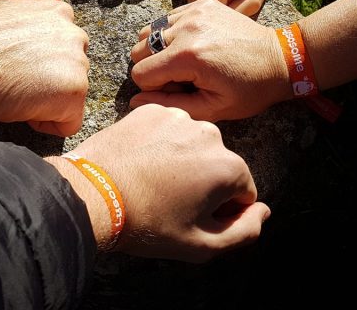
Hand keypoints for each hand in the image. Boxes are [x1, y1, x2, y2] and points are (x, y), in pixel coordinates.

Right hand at [0, 0, 89, 135]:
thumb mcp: (6, 20)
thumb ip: (30, 31)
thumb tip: (29, 46)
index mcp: (57, 12)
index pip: (65, 44)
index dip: (41, 61)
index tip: (17, 66)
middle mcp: (74, 31)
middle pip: (72, 68)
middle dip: (49, 80)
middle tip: (16, 83)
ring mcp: (78, 61)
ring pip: (72, 93)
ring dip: (48, 100)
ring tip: (15, 96)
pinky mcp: (75, 90)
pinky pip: (70, 122)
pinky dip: (49, 125)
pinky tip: (22, 113)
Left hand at [51, 104, 269, 261]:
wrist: (93, 194)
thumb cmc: (147, 222)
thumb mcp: (201, 245)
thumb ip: (244, 232)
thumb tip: (263, 211)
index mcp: (229, 166)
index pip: (242, 193)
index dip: (221, 211)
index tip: (191, 216)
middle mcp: (210, 134)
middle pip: (218, 164)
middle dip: (203, 181)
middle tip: (169, 199)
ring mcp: (178, 118)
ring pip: (192, 143)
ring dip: (182, 159)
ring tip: (152, 179)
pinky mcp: (151, 110)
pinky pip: (166, 129)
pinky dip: (158, 142)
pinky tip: (140, 160)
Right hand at [129, 0, 290, 120]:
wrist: (281, 58)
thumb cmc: (250, 88)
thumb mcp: (213, 108)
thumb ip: (171, 105)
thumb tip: (134, 101)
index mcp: (188, 56)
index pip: (140, 73)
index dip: (154, 88)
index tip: (179, 90)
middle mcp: (187, 28)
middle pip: (139, 50)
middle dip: (154, 67)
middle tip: (182, 76)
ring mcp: (193, 11)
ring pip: (148, 31)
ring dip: (159, 48)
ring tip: (185, 59)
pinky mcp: (201, 3)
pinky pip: (167, 18)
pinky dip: (172, 33)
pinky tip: (194, 44)